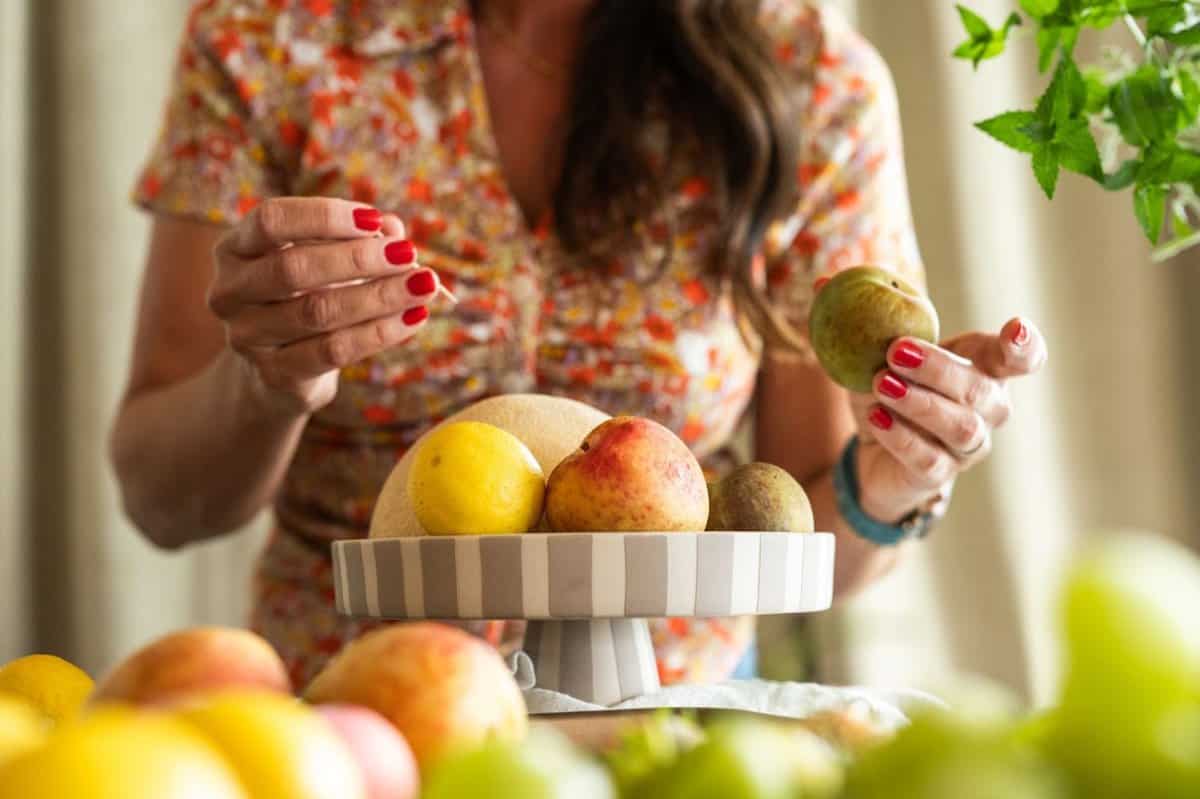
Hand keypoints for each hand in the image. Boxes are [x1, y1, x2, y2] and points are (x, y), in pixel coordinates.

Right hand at [208, 198, 439, 414]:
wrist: (283, 367)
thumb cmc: (308, 296)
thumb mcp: (327, 261)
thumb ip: (358, 239)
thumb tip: (393, 229)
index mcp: (235, 248)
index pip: (271, 220)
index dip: (325, 217)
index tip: (376, 220)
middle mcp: (230, 291)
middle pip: (293, 268)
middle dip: (358, 259)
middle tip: (409, 256)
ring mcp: (246, 336)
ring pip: (318, 312)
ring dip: (379, 296)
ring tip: (423, 285)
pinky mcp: (274, 374)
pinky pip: (333, 350)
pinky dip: (380, 332)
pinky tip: (414, 318)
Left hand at [850, 318, 1048, 522]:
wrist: (873, 454)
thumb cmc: (888, 390)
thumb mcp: (874, 353)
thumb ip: (861, 318)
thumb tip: (823, 280)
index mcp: (983, 368)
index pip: (1022, 358)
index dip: (1025, 345)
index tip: (1015, 327)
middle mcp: (988, 409)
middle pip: (981, 390)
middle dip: (940, 368)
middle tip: (896, 350)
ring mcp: (968, 446)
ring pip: (961, 426)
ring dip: (920, 403)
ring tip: (881, 384)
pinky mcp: (940, 475)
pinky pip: (929, 458)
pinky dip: (901, 436)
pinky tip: (876, 418)